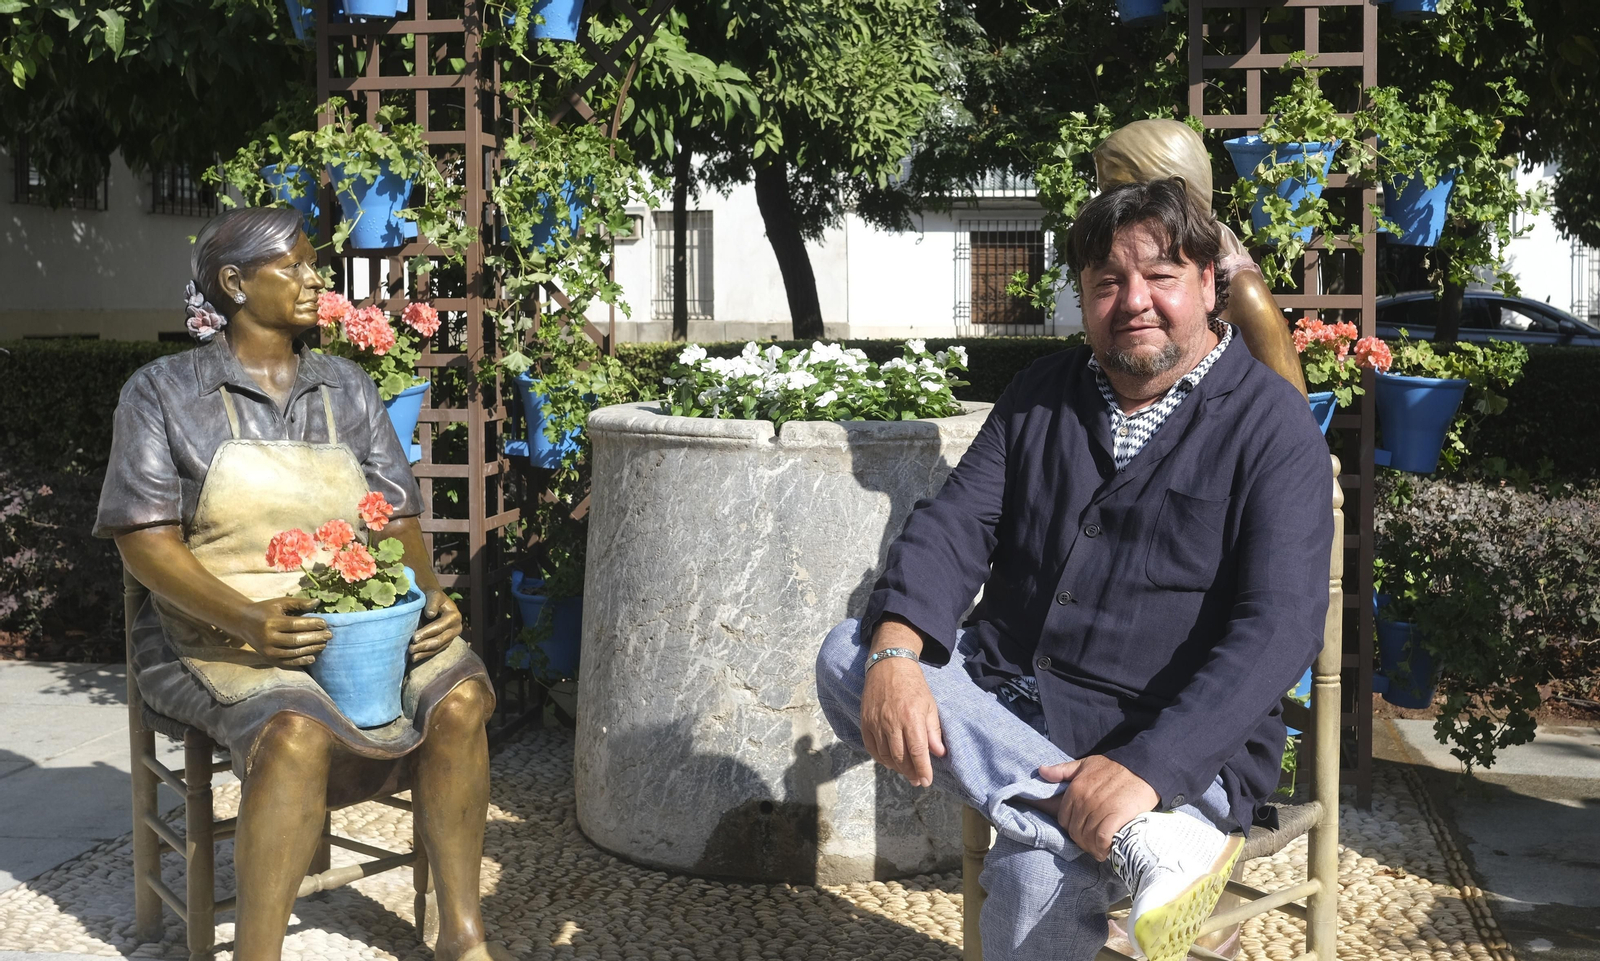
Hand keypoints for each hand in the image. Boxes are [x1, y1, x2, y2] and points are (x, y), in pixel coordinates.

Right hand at [232, 597, 329, 667]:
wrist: (243, 622)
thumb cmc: (265, 610)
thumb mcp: (280, 603)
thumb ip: (298, 603)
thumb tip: (317, 602)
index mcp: (271, 622)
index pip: (295, 625)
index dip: (311, 624)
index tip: (324, 623)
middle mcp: (268, 638)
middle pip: (296, 640)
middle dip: (315, 638)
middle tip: (329, 635)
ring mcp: (268, 650)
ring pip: (293, 652)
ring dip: (311, 649)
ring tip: (323, 644)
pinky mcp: (268, 658)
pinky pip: (287, 662)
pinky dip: (300, 661)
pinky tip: (312, 657)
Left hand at [410, 588, 461, 661]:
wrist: (435, 601)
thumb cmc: (433, 597)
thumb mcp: (433, 595)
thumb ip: (432, 603)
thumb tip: (430, 615)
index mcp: (454, 616)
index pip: (440, 626)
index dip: (427, 632)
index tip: (414, 637)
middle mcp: (456, 628)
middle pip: (440, 639)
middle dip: (424, 645)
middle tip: (411, 648)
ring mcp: (452, 637)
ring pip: (438, 648)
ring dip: (424, 652)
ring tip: (411, 655)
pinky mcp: (446, 643)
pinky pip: (436, 651)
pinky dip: (425, 655)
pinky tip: (414, 658)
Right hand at [859, 656, 945, 787]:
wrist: (889, 665)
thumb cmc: (913, 685)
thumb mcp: (930, 705)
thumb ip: (933, 730)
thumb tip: (938, 753)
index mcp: (911, 718)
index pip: (918, 752)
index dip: (923, 770)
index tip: (927, 781)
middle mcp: (892, 722)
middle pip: (900, 758)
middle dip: (910, 773)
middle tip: (917, 780)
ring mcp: (876, 722)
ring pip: (885, 756)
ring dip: (896, 768)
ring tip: (905, 771)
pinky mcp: (865, 721)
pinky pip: (871, 747)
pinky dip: (880, 759)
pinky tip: (889, 761)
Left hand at [1039, 755, 1158, 859]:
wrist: (1143, 766)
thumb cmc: (1113, 766)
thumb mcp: (1085, 764)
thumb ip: (1062, 770)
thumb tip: (1041, 771)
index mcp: (1075, 789)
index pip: (1063, 820)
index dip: (1071, 829)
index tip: (1080, 832)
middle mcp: (1084, 800)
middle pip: (1075, 831)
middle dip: (1082, 841)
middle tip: (1091, 844)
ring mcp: (1100, 808)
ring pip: (1087, 837)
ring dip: (1092, 847)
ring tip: (1098, 850)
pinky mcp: (1117, 815)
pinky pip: (1102, 838)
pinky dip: (1103, 848)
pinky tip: (1106, 851)